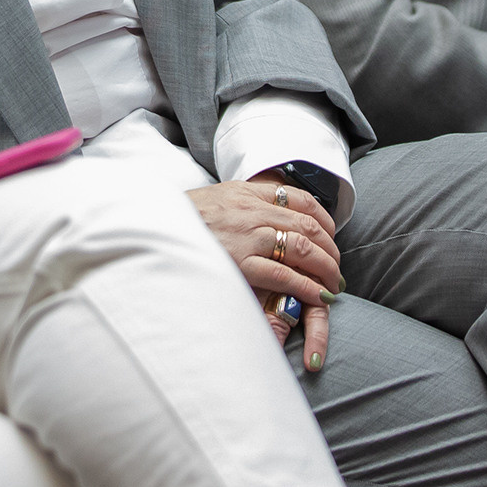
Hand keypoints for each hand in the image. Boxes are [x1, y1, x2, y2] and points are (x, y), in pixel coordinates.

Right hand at [189, 174, 340, 370]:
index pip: (297, 196)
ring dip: (326, 267)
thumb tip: (266, 211)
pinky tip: (318, 295)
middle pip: (307, 224)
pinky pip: (285, 274)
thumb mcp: (212, 198)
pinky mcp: (240, 263)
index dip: (322, 215)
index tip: (330, 232)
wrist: (150, 226)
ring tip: (333, 283)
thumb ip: (240, 202)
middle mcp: (250, 210)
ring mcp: (247, 236)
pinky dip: (307, 285)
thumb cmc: (180, 220)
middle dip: (330, 247)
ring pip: (303, 247)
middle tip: (336, 265)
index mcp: (244, 192)